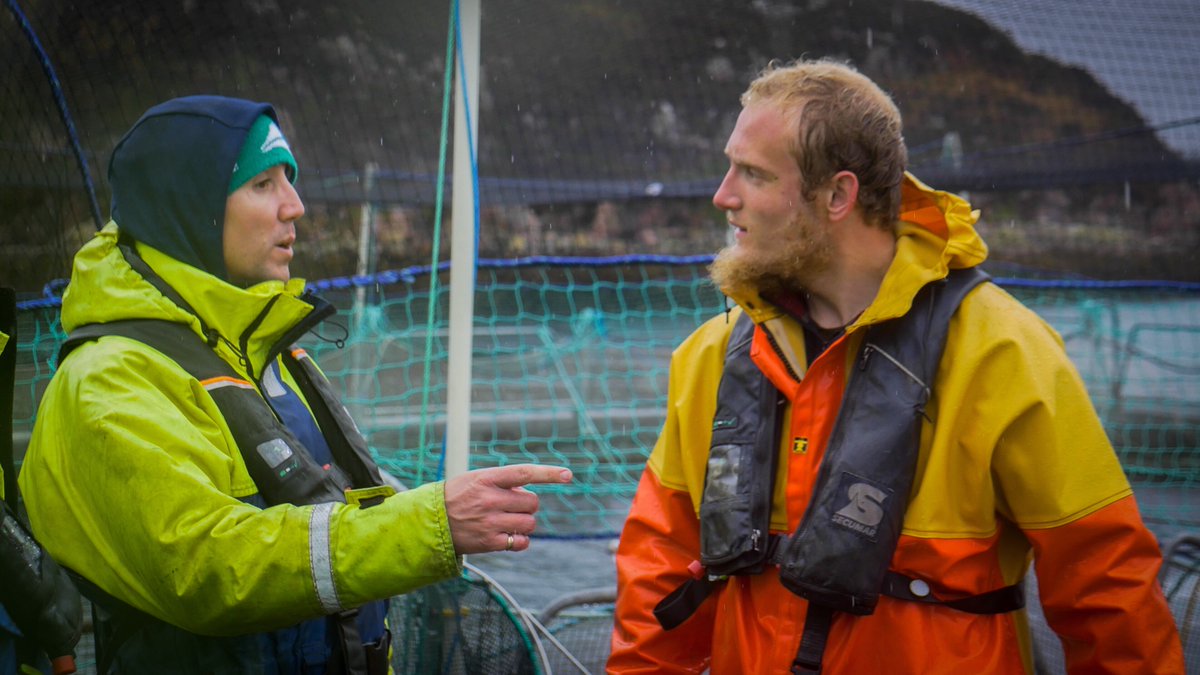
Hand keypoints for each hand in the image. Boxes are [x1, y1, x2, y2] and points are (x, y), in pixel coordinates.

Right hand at [443, 464, 572, 554]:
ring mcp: (490, 522)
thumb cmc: (457, 496)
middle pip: (532, 502)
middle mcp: (489, 499)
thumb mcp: (475, 479)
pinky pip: (520, 542)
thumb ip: (503, 482)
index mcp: (486, 479)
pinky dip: (520, 540)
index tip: (568, 475)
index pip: (523, 473)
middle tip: (512, 506)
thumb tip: (529, 491)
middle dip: (527, 505)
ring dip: (524, 522)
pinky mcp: (489, 542)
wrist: (430, 522)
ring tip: (507, 520)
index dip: (548, 473)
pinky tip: (509, 536)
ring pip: (529, 523)